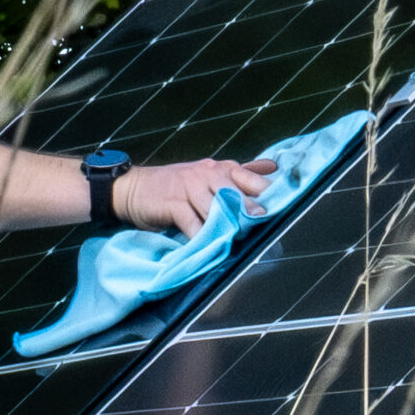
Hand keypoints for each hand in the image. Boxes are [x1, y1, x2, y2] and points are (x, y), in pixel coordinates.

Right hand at [114, 155, 276, 233]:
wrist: (133, 188)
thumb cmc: (176, 185)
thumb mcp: (208, 174)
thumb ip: (239, 174)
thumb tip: (272, 168)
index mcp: (220, 168)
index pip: (249, 177)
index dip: (265, 191)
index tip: (281, 206)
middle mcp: (207, 173)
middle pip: (235, 192)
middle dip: (249, 208)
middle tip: (262, 220)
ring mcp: (189, 187)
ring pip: (215, 208)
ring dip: (226, 225)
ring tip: (238, 238)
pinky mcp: (173, 203)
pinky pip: (192, 223)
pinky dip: (201, 237)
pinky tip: (209, 246)